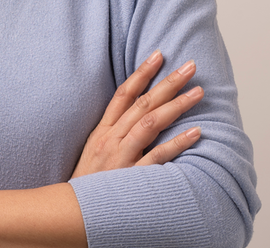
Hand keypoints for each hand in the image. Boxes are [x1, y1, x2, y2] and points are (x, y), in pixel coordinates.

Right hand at [70, 51, 203, 177]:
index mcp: (102, 131)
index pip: (122, 94)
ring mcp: (121, 157)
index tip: (159, 55)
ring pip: (150, 123)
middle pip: (141, 103)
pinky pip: (157, 156)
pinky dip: (177, 143)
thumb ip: (114, 133)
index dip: (141, 73)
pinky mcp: (131, 176)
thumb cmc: (88, 184)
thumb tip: (137, 115)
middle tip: (189, 66)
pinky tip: (196, 132)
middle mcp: (111, 139)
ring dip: (176, 105)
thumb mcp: (94, 151)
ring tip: (197, 92)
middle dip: (167, 82)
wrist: (72, 214)